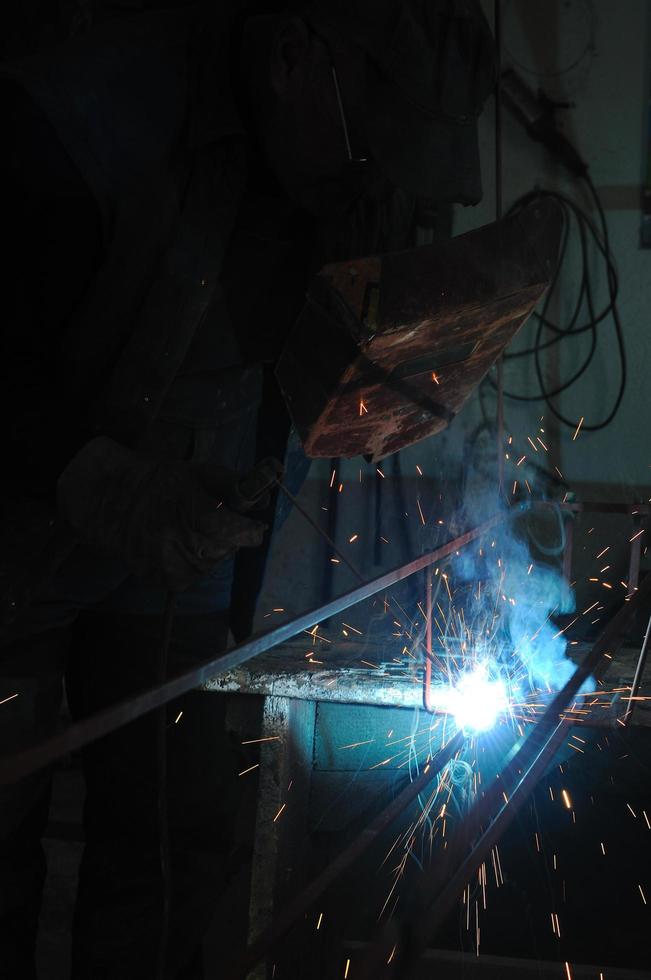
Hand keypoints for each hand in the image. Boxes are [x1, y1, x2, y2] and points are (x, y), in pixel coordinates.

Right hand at [57, 438, 283, 590]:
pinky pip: (193, 575)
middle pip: (229, 550)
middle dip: (225, 536)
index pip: (244, 534)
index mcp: (201, 519)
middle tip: (205, 520)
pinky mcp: (164, 582)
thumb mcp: (200, 474)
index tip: (245, 521)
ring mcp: (175, 570)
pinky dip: (191, 561)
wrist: (114, 502)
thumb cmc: (161, 482)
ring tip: (187, 531)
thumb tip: (265, 503)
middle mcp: (189, 550)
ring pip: (212, 564)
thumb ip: (235, 486)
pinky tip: (175, 544)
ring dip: (209, 549)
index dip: (248, 527)